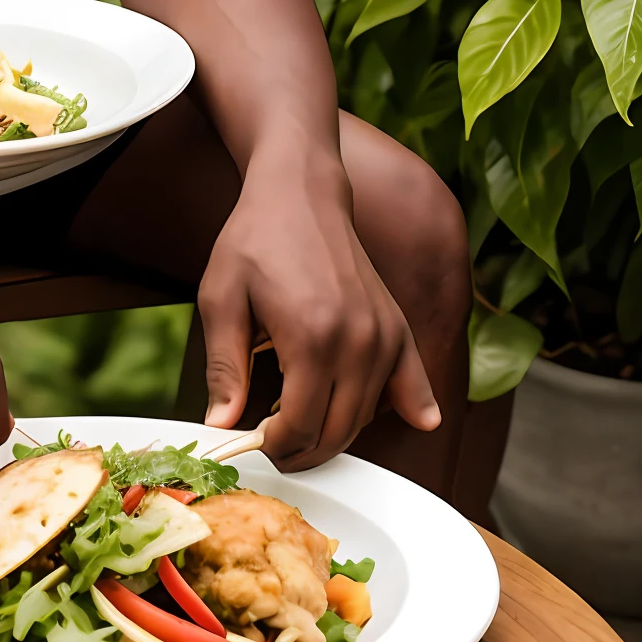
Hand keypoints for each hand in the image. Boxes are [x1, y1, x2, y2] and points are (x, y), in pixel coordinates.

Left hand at [198, 154, 438, 468]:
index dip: (274, 446)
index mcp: (310, 337)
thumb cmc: (254, 239)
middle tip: (273, 447)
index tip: (253, 442)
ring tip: (301, 423)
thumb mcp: (221, 298)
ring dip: (336, 432)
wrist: (299, 190)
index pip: (300, 426)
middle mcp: (357, 341)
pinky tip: (420, 421)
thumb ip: (224, 367)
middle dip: (303, 451)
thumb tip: (220, 425)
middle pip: (337, 430)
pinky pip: (412, 381)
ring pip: (366, 415)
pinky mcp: (397, 324)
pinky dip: (414, 405)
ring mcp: (383, 334)